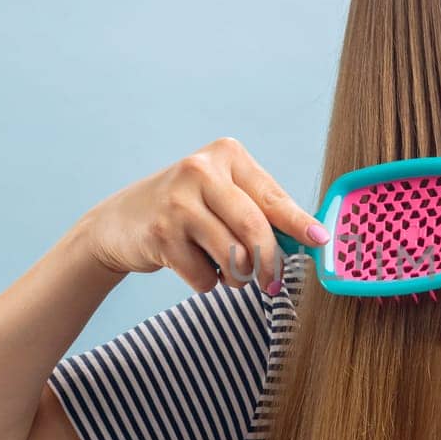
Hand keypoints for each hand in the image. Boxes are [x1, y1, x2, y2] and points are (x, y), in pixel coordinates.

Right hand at [75, 136, 328, 294]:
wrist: (120, 223)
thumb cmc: (186, 210)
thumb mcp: (223, 196)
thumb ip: (262, 212)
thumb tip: (309, 241)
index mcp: (226, 155)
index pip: (273, 196)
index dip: (299, 223)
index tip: (320, 241)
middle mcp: (201, 170)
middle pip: (255, 228)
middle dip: (270, 263)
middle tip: (273, 284)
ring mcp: (178, 201)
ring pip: (233, 255)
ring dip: (237, 276)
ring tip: (228, 270)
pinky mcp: (161, 234)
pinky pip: (205, 276)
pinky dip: (207, 282)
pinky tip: (192, 265)